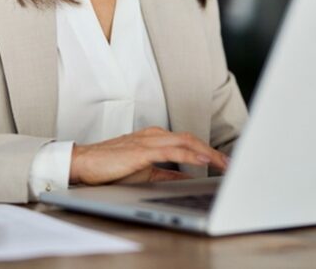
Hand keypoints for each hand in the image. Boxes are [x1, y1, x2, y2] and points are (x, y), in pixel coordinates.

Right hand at [69, 126, 229, 185]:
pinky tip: (203, 161)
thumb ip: (167, 175)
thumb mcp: (145, 172)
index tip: (223, 162)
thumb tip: (187, 180)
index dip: (208, 151)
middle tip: (230, 163)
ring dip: (208, 153)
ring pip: (187, 142)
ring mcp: (149, 140)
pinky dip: (190, 155)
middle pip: (192, 139)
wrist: (84, 163)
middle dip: (214, 151)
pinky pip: (173, 150)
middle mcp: (155, 135)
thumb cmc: (110, 167)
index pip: (188, 142)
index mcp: (155, 138)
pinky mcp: (142, 150)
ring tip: (223, 163)